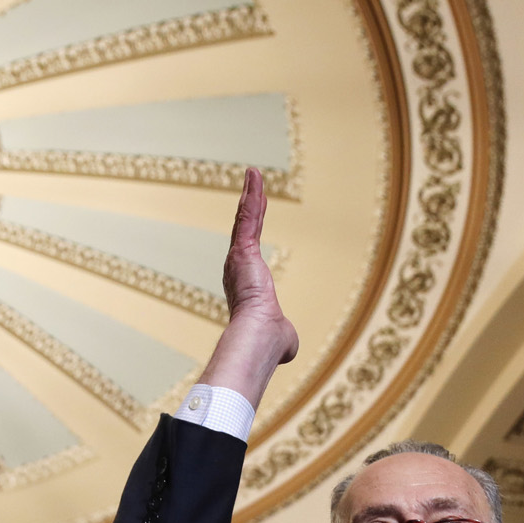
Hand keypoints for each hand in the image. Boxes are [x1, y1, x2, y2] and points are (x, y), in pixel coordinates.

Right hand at [223, 168, 298, 363]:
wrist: (258, 339)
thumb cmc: (268, 344)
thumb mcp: (280, 338)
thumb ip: (283, 336)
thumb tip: (287, 348)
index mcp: (245, 287)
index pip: (249, 255)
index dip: (250, 237)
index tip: (252, 223)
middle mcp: (237, 270)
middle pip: (245, 231)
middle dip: (248, 209)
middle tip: (251, 189)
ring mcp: (238, 258)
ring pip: (245, 220)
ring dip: (250, 196)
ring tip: (254, 174)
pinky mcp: (243, 249)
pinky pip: (248, 217)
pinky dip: (252, 195)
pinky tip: (254, 176)